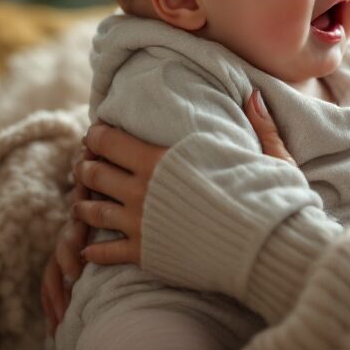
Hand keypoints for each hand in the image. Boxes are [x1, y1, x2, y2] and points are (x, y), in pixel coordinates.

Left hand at [39, 90, 294, 333]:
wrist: (264, 247)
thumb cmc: (267, 197)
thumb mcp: (266, 154)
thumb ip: (257, 124)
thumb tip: (254, 94)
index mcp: (162, 159)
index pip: (110, 141)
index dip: (97, 136)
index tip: (95, 135)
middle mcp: (142, 189)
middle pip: (94, 173)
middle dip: (86, 167)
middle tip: (85, 166)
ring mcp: (140, 223)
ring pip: (92, 211)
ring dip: (84, 205)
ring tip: (82, 205)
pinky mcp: (145, 254)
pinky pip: (104, 253)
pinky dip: (93, 251)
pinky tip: (89, 251)